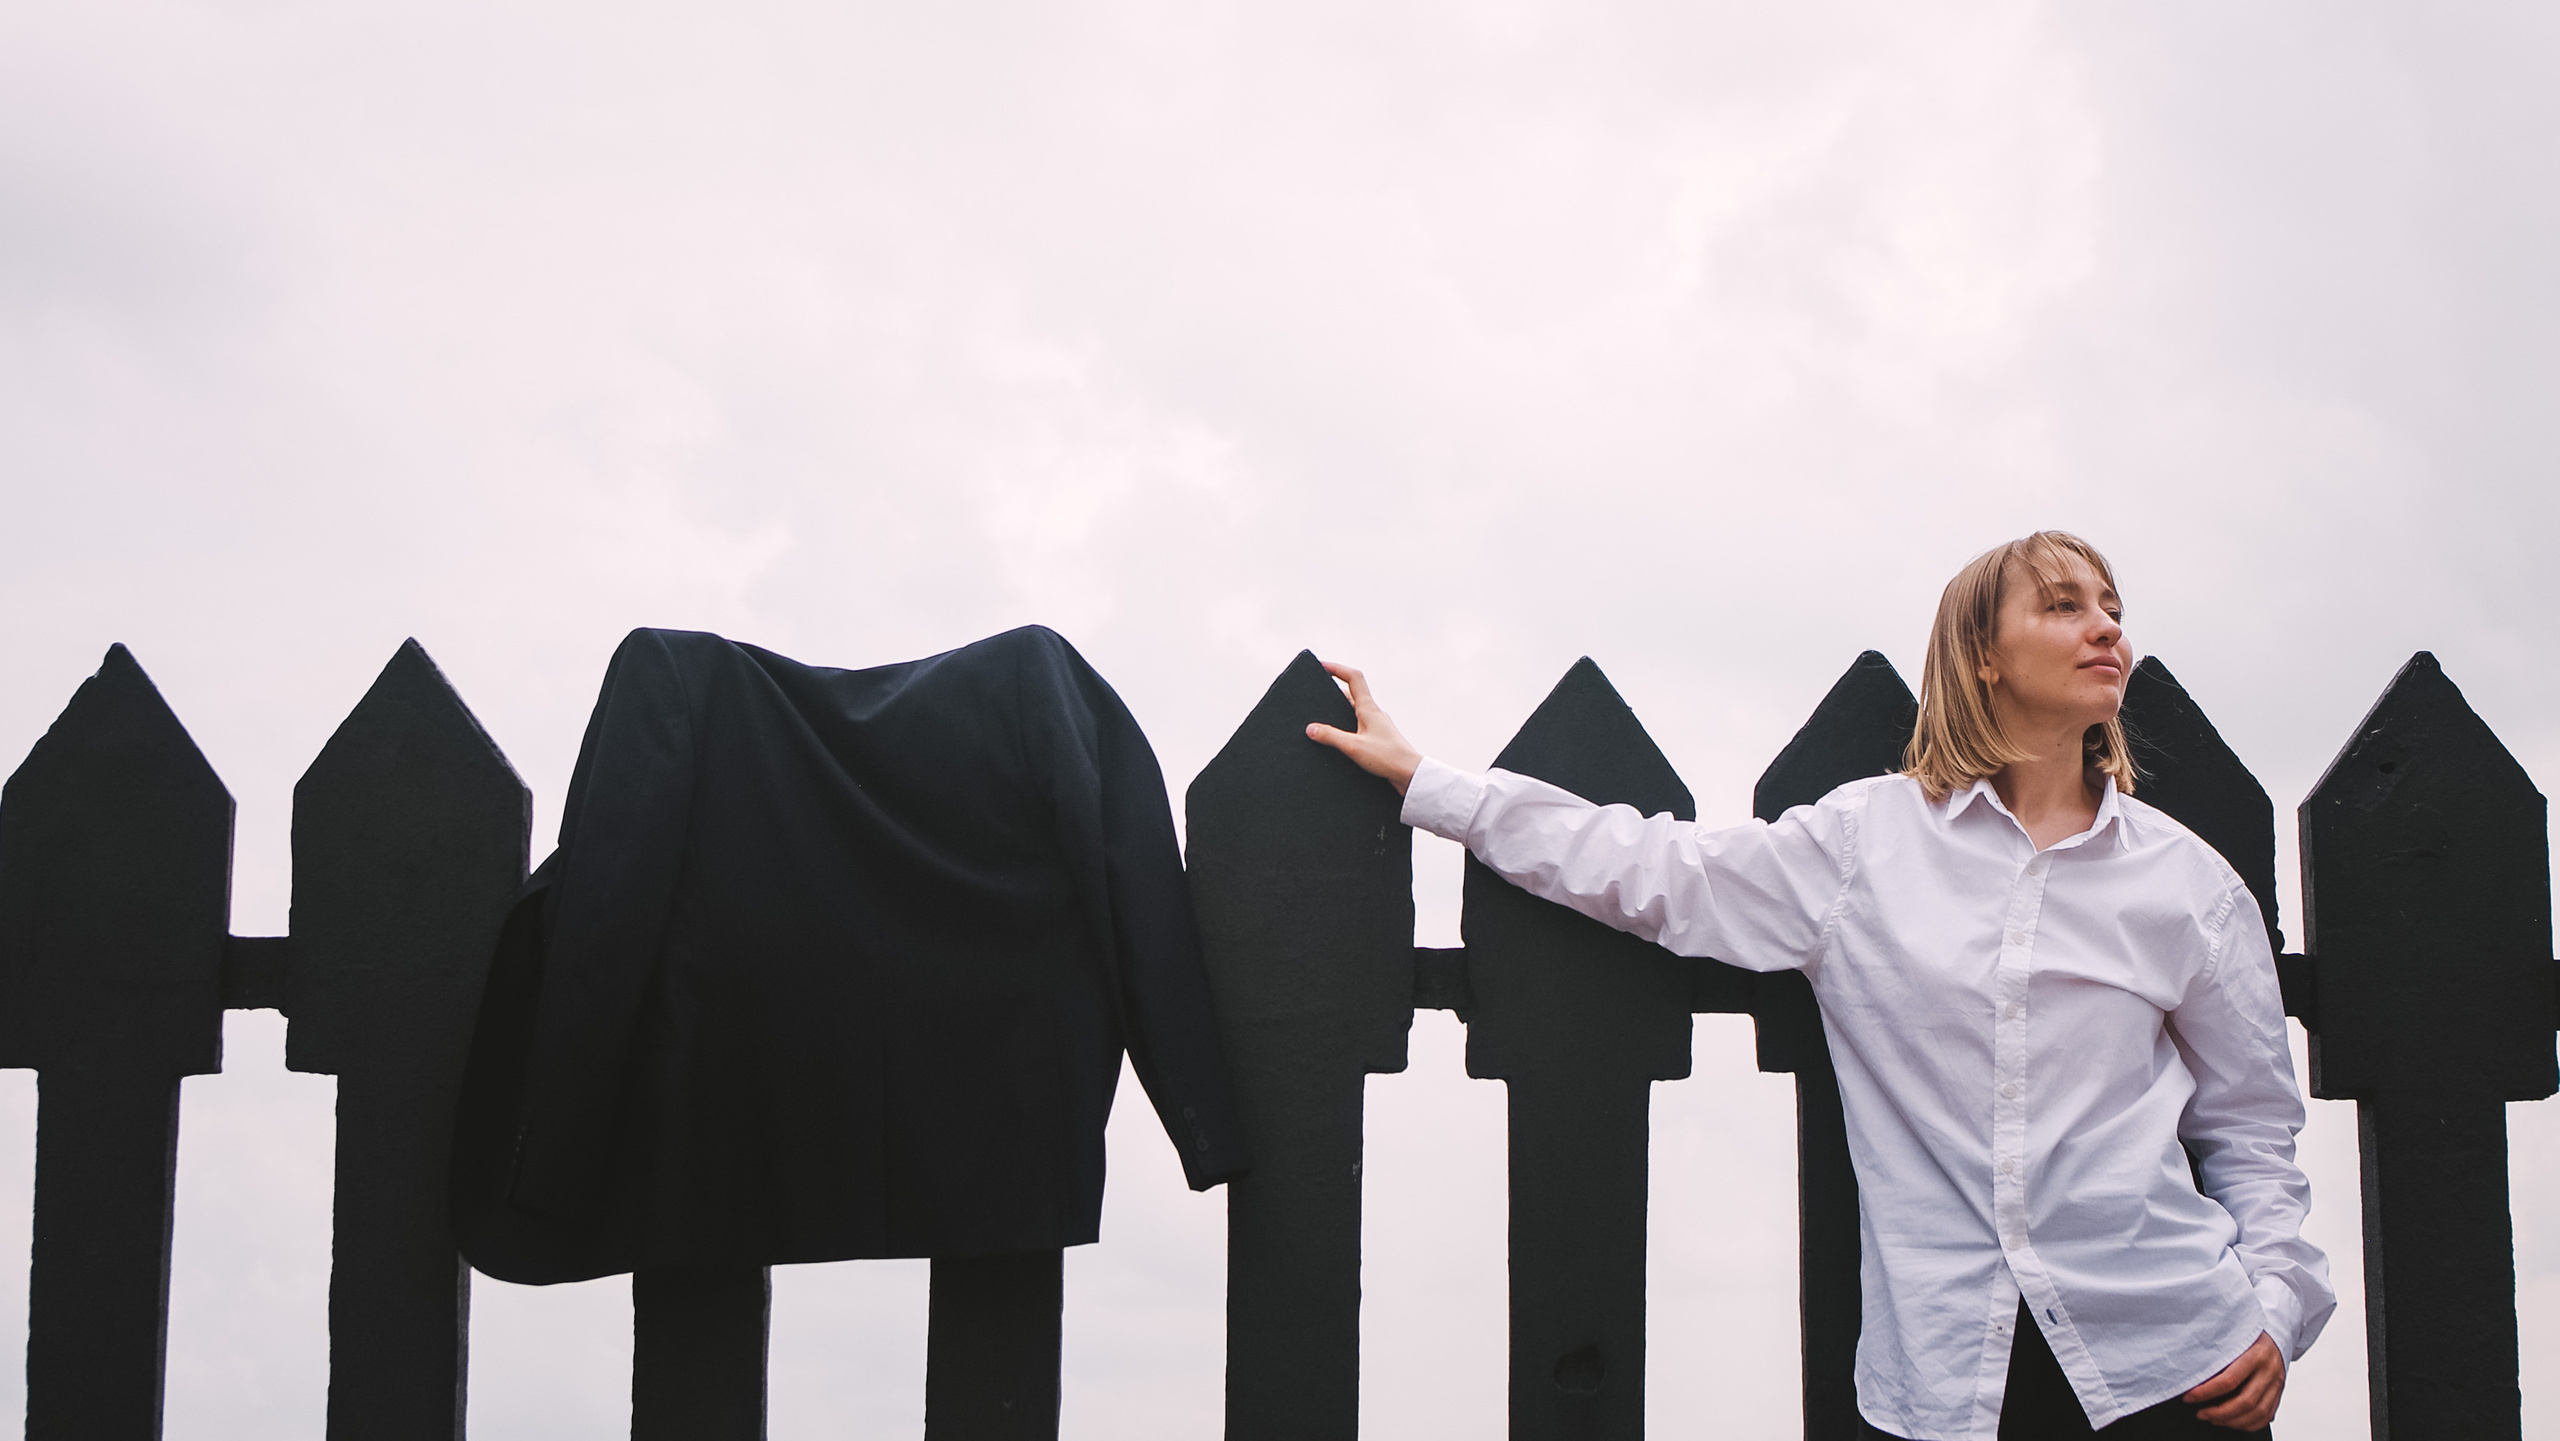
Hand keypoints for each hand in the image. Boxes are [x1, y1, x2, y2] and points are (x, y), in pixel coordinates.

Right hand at [1304, 662, 1423, 793]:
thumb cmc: (1387, 758)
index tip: (1322, 665)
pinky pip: (1359, 727)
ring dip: (1340, 711)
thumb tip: (1310, 728)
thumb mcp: (1353, 747)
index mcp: (1369, 708)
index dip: (1337, 668)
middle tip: (1317, 695)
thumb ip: (1331, 736)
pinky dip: (1347, 727)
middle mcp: (1374, 713)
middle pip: (1352, 694)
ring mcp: (1377, 726)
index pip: (1353, 678)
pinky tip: (1339, 740)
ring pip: (1355, 711)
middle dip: (1333, 692)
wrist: (1410, 775)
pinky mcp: (1378, 739)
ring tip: (1323, 720)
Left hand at [2183, 1331, 2283, 1430]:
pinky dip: (2248, 1424)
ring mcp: (2276, 1383)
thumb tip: (2190, 1372)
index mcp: (2255, 1353)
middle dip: (2218, 1413)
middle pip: (2245, 1402)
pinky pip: (2266, 1416)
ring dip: (2232, 1421)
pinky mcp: (2278, 1393)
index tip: (2189, 1397)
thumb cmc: (2247, 1333)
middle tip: (2200, 1414)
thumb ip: (2217, 1353)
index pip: (2229, 1380)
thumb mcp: (2232, 1335)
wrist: (2276, 1331)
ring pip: (2257, 1413)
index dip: (2206, 1393)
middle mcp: (2269, 1370)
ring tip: (2212, 1419)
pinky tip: (2231, 1422)